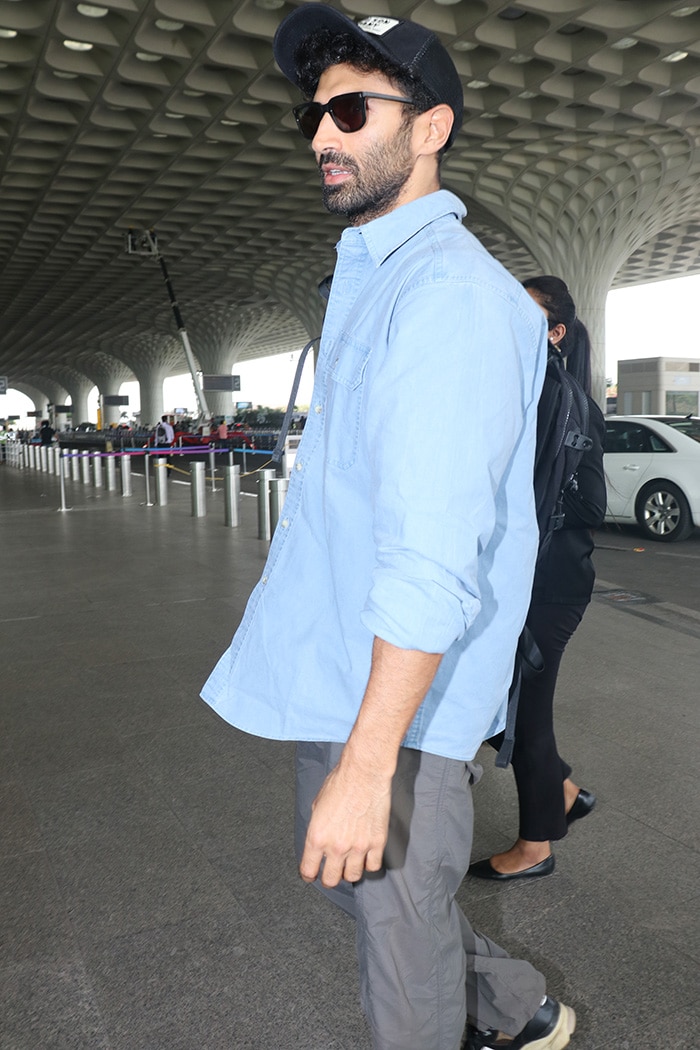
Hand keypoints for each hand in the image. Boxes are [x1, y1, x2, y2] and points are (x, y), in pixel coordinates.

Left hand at [299, 760, 391, 887]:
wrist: (363, 773)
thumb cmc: (340, 783)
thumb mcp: (317, 805)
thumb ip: (317, 827)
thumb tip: (319, 840)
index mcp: (317, 837)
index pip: (309, 870)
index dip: (309, 875)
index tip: (312, 874)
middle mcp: (336, 846)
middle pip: (331, 880)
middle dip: (330, 878)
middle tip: (332, 871)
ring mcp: (358, 846)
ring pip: (353, 876)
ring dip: (350, 871)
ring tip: (350, 863)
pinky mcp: (377, 843)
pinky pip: (373, 866)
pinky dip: (369, 863)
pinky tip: (366, 855)